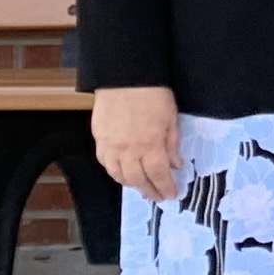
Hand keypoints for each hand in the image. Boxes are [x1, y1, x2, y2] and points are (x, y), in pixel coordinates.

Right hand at [91, 84, 182, 202]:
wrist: (124, 77)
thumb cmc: (153, 94)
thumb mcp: (171, 118)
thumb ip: (171, 144)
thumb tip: (175, 165)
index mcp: (150, 145)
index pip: (158, 175)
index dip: (165, 187)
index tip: (171, 195)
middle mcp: (128, 150)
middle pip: (137, 180)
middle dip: (149, 191)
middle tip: (158, 197)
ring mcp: (110, 146)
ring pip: (118, 175)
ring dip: (131, 184)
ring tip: (142, 186)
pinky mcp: (98, 139)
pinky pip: (105, 163)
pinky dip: (115, 172)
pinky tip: (123, 173)